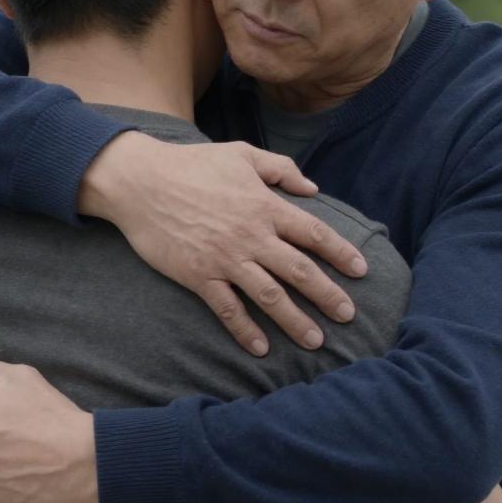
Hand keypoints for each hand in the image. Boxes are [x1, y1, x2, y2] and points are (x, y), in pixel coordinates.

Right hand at [78, 133, 368, 355]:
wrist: (141, 181)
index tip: (360, 271)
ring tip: (315, 341)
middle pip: (299, 270)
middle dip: (327, 295)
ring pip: (269, 295)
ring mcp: (225, 259)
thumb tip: (313, 188)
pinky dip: (245, 330)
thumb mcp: (241, 154)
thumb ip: (281, 169)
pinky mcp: (199, 276)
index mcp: (265, 206)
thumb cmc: (192, 164)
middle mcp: (251, 235)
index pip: (314, 234)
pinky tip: (261, 348)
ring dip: (295, 321)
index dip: (341, 253)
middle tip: (348, 316)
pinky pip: (228, 309)